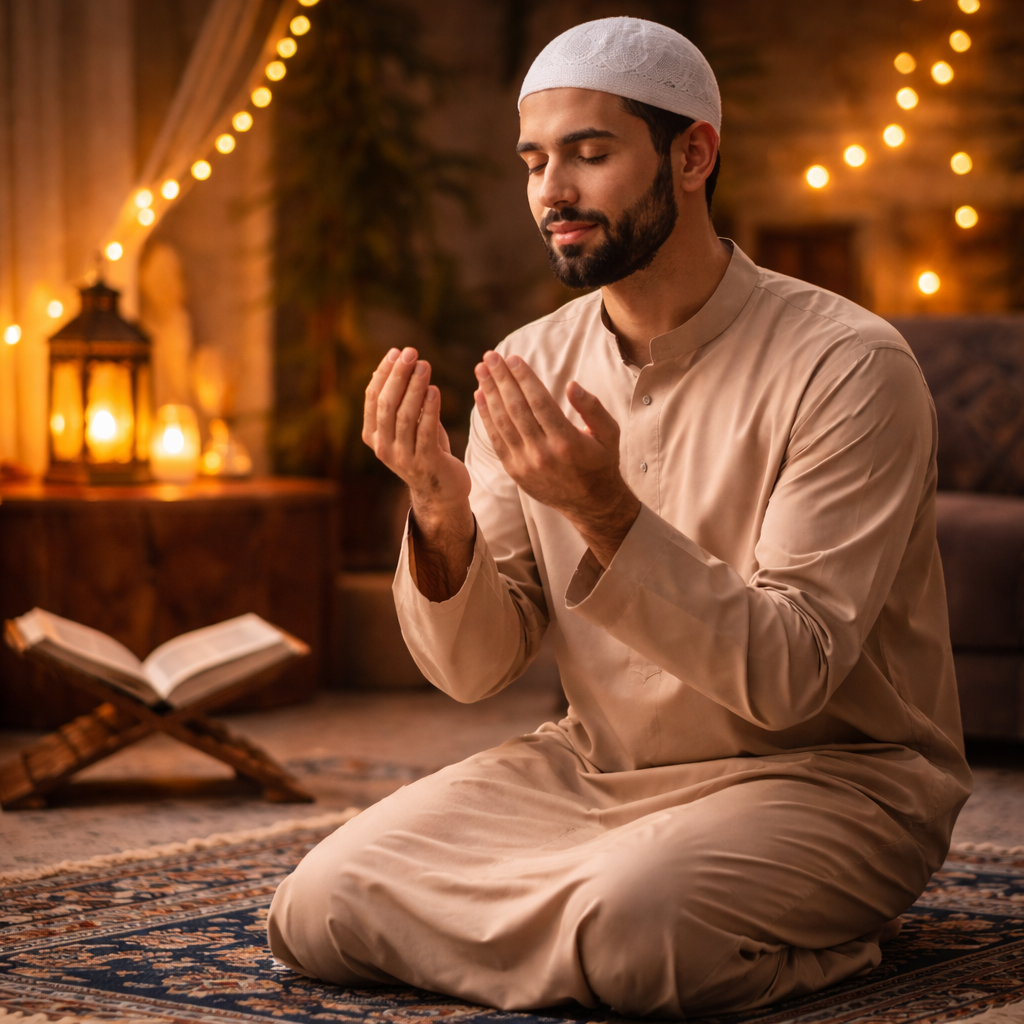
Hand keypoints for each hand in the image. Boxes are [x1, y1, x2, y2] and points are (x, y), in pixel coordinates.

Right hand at [363, 346, 470, 519]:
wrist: (442, 490)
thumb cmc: (424, 450)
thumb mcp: (406, 425)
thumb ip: (395, 401)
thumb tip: (384, 367)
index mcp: (372, 436)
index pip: (373, 399)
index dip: (383, 373)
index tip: (396, 352)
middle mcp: (383, 448)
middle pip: (387, 405)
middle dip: (398, 376)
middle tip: (411, 353)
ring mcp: (402, 458)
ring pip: (405, 417)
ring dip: (415, 388)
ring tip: (425, 366)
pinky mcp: (426, 463)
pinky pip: (426, 432)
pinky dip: (430, 410)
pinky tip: (435, 390)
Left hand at [473, 351, 639, 566]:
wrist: (591, 503)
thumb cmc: (601, 462)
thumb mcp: (609, 433)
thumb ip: (592, 408)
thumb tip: (572, 385)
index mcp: (567, 441)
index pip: (539, 401)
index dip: (524, 378)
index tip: (512, 357)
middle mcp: (543, 453)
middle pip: (516, 408)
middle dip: (501, 379)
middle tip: (490, 357)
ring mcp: (526, 464)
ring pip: (502, 422)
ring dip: (489, 393)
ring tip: (481, 370)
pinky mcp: (515, 471)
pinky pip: (496, 439)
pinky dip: (486, 417)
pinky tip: (480, 396)